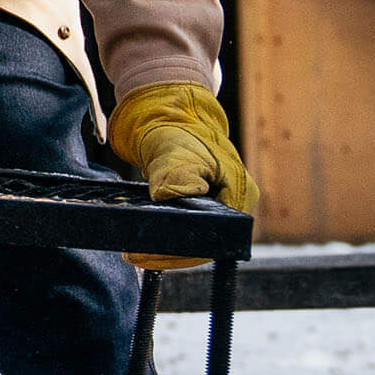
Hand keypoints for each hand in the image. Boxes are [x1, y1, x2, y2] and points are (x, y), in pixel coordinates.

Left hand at [106, 81, 257, 271]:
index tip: (148, 255)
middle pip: (207, 244)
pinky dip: (167, 237)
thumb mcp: (177, 149)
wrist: (179, 118)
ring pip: (198, 240)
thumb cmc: (181, 131)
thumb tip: (170, 195)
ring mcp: (224, 208)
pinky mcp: (209, 208)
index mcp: (240, 194)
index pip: (216, 238)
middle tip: (134, 256)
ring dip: (167, 249)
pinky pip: (190, 232)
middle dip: (171, 254)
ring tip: (134, 253)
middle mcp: (237, 206)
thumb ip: (177, 172)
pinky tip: (142, 242)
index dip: (182, 252)